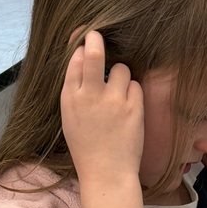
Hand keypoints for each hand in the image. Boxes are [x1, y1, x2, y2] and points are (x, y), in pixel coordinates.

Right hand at [61, 30, 143, 187]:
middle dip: (96, 39)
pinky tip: (129, 105)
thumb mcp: (70, 117)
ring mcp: (114, 101)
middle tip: (97, 35)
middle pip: (95, 54)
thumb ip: (75, 90)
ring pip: (122, 69)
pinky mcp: (134, 108)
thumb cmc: (87, 147)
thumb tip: (82, 58)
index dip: (81, 46)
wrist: (107, 173)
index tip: (86, 40)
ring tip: (119, 91)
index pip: (75, 60)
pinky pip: (136, 85)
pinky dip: (133, 91)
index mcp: (70, 98)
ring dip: (121, 75)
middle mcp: (91, 95)